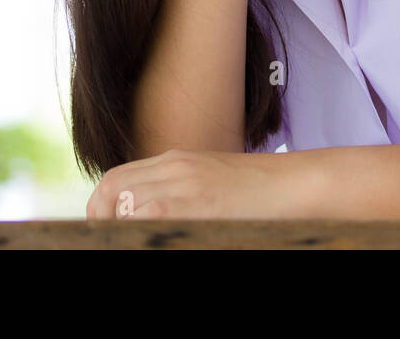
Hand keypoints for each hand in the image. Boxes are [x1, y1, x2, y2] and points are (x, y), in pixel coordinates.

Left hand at [85, 149, 308, 219]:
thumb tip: (149, 214)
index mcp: (176, 160)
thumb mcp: (212, 181)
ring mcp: (184, 185)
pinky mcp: (196, 205)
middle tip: (112, 239)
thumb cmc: (261, 192)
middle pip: (114, 189)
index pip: (118, 178)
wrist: (297, 185)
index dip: (102, 205)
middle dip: (102, 217)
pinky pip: (149, 217)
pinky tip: (162, 238)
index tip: (105, 227)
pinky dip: (142, 231)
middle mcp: (174, 168)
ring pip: (126, 205)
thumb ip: (181, 190)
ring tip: (139, 239)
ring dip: (124, 227)